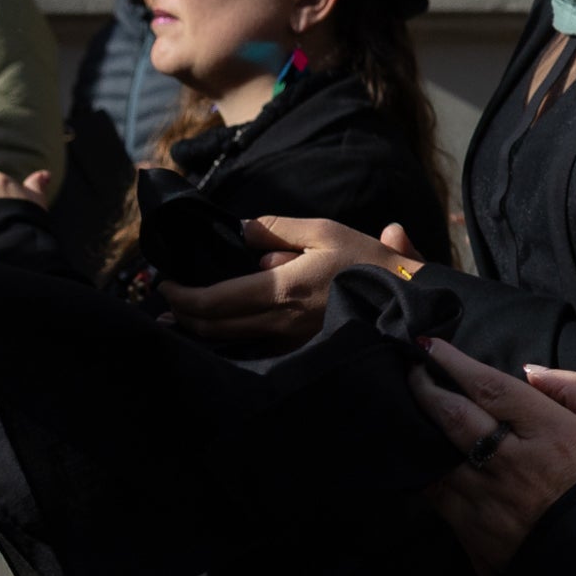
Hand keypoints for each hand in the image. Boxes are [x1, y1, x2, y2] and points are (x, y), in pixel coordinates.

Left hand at [161, 217, 425, 345]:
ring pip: (230, 340)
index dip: (182, 296)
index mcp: (281, 289)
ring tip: (183, 314)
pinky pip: (253, 345)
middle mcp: (280, 322)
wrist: (409, 302)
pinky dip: (228, 336)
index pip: (214, 301)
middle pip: (214, 326)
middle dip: (184, 313)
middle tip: (169, 298)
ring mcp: (290, 340)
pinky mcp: (301, 349)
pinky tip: (219, 329)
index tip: (165, 284)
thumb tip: (244, 230)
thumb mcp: (326, 231)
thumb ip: (279, 227)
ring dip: (201, 328)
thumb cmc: (370, 264)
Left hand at [407, 337, 575, 575]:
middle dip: (425, 389)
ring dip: (417, 429)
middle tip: (412, 372)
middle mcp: (513, 462)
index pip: (491, 388)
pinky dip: (422, 471)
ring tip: (408, 411)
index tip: (431, 348)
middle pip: (453, 416)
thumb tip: (533, 373)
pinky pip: (436, 493)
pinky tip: (418, 459)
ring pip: (436, 456)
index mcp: (551, 433)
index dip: (455, 363)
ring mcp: (489, 498)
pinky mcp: (474, 531)